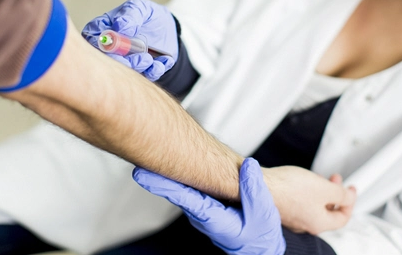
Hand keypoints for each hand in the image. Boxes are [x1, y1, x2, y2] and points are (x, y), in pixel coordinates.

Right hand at [81, 0, 178, 80]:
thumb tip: (120, 26)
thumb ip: (130, 15)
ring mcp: (123, 63)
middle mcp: (108, 50)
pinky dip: (153, 71)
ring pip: (124, 72)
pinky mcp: (138, 73)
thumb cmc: (147, 15)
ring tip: (148, 58)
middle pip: (105, 61)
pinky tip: (162, 61)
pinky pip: (143, 78)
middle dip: (121, 62)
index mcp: (100, 31)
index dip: (103, 46)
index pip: (92, 40)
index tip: (117, 45)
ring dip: (137, 67)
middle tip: (138, 57)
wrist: (169, 29)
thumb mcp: (140, 8)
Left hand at [133, 158, 285, 254]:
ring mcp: (202, 209)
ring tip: (149, 154)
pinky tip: (170, 161)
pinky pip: (189, 186)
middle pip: (176, 191)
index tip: (142, 175)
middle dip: (156, 175)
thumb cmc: (261, 234)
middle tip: (138, 158)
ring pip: (181, 188)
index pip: (184, 199)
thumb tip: (247, 164)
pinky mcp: (205, 203)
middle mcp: (202, 215)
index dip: (163, 185)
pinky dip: (179, 174)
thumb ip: (254, 190)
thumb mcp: (263, 214)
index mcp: (214, 220)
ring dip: (165, 173)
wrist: (261, 246)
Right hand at [261, 166, 355, 234]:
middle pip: (328, 212)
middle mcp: (305, 224)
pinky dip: (307, 191)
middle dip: (335, 194)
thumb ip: (341, 194)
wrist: (259, 185)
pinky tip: (303, 180)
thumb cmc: (287, 189)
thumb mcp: (324, 188)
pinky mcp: (282, 208)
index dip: (350, 202)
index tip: (350, 190)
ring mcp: (293, 217)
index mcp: (318, 222)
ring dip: (320, 191)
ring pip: (313, 205)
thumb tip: (349, 196)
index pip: (342, 218)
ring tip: (318, 177)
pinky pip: (300, 202)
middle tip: (336, 180)